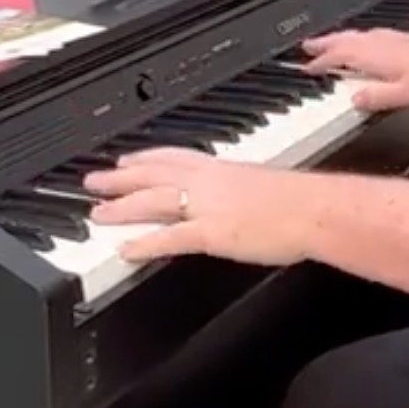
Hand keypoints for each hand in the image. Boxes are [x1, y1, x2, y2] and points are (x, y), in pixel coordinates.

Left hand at [86, 150, 319, 265]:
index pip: (175, 158)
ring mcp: (208, 207)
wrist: (316, 210)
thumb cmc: (302, 202)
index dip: (146, 158)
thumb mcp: (265, 185)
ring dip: (121, 206)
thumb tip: (240, 199)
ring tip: (96, 213)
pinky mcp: (211, 233)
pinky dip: (144, 242)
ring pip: (153, 201)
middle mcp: (209, 183)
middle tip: (92, 180)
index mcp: (223, 169)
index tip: (126, 159)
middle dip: (120, 178)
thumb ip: (244, 190)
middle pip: (154, 175)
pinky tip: (125, 249)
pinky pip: (169, 237)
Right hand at [300, 29, 408, 111]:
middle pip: (344, 40)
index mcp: (376, 55)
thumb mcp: (406, 95)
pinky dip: (358, 38)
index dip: (320, 63)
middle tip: (306, 45)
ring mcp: (393, 39)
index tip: (306, 68)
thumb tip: (354, 99)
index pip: (339, 56)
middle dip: (324, 43)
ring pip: (357, 35)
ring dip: (339, 38)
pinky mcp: (405, 39)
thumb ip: (377, 97)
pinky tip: (366, 42)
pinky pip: (371, 35)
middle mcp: (382, 43)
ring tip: (328, 41)